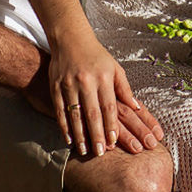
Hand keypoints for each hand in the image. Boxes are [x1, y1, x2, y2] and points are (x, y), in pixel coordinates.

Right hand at [50, 33, 153, 156]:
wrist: (70, 39)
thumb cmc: (97, 56)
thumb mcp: (115, 68)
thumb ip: (124, 88)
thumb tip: (136, 107)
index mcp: (103, 77)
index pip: (109, 106)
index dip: (111, 125)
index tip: (114, 142)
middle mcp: (86, 81)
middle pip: (92, 113)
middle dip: (97, 135)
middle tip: (101, 152)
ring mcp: (69, 84)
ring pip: (75, 114)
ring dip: (80, 135)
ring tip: (85, 151)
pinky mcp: (55, 86)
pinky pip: (60, 110)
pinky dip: (64, 126)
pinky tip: (69, 138)